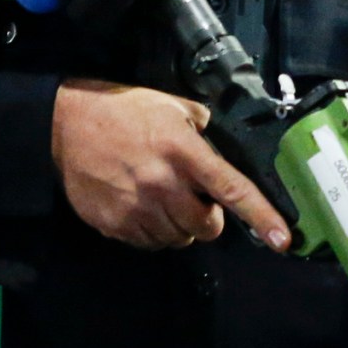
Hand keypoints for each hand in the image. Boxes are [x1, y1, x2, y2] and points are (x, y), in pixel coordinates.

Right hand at [50, 79, 289, 251]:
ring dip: (179, 225)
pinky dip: (153, 231)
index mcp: (183, 152)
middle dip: (208, 218)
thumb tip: (221, 144)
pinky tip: (141, 206)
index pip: (231, 189)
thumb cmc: (122, 110)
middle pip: (207, 227)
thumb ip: (201, 126)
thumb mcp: (169, 105)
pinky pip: (150, 243)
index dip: (261, 216)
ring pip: (179, 238)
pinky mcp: (116, 225)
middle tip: (195, 199)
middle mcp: (163, 185)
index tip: (283, 239)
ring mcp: (138, 209)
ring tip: (163, 199)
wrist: (63, 126)